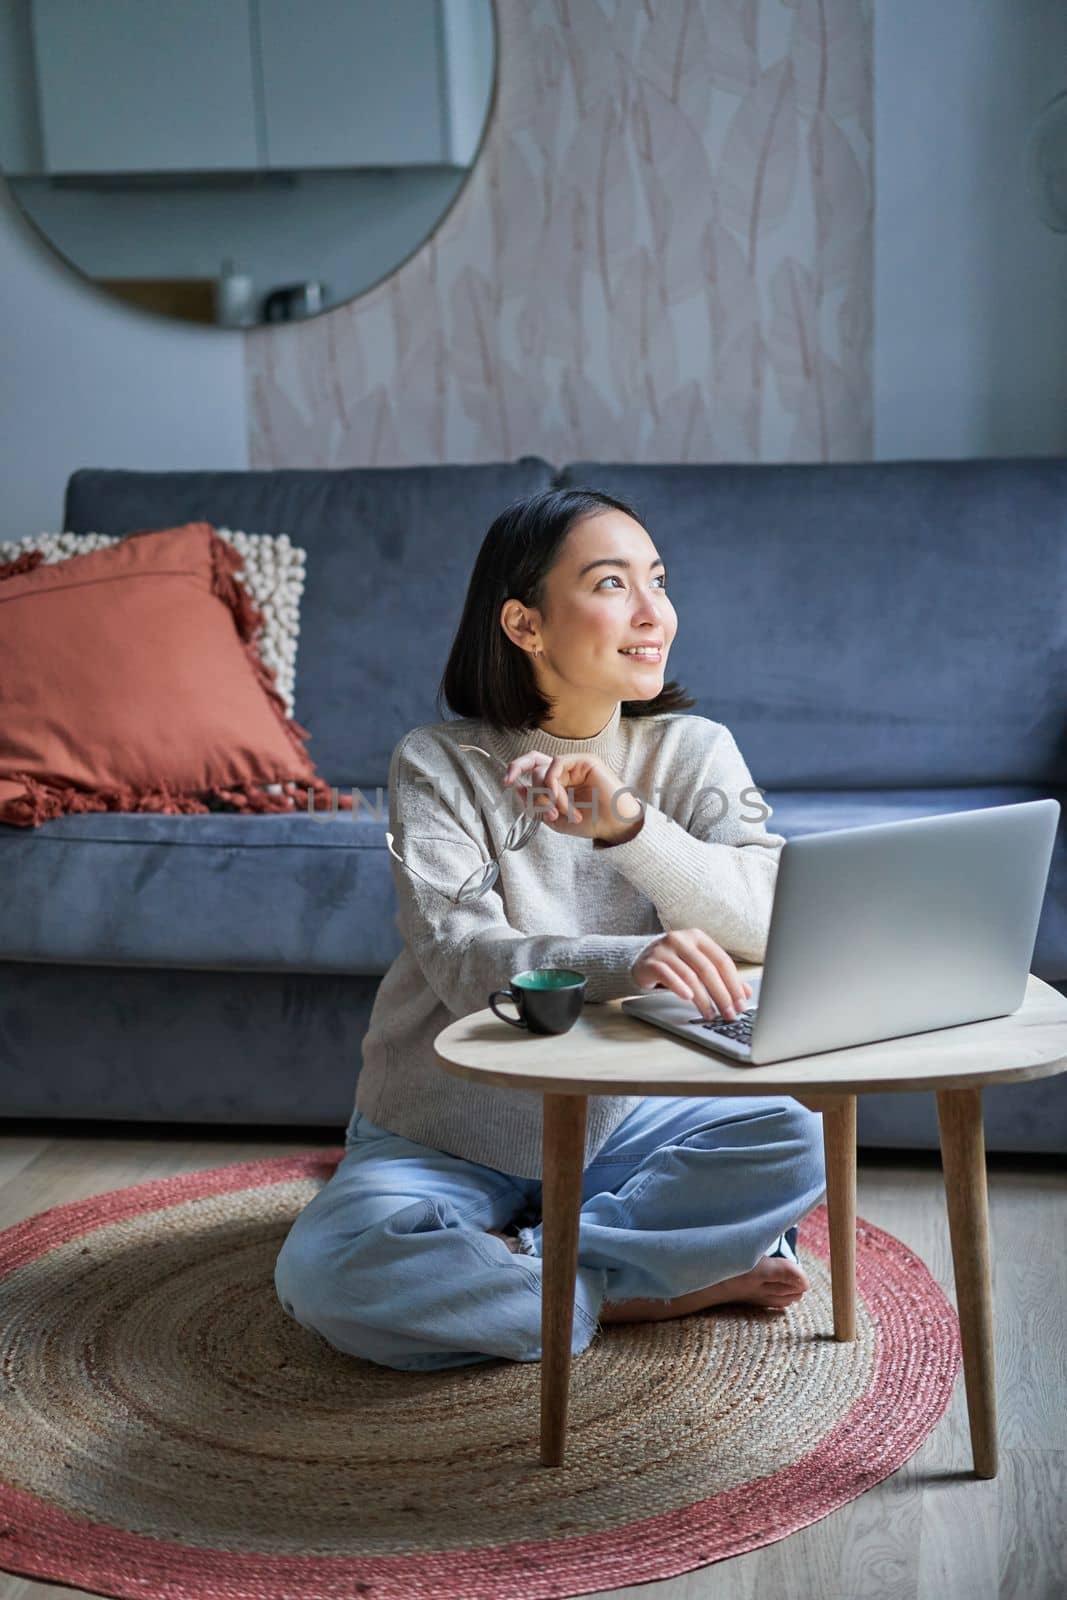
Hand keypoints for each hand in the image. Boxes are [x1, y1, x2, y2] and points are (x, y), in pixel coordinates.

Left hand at [502, 751, 641, 842]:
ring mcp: (574, 764)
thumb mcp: (554, 819)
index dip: (516, 769)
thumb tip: (518, 789)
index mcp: (558, 781)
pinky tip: (561, 802)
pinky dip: (553, 786)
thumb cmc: (589, 823)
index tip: (506, 783)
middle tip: (517, 788)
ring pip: (543, 770)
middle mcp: (564, 771)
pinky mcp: (584, 761)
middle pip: (534, 764)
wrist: (613, 825)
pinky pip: (556, 766)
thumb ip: (535, 806)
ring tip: (560, 813)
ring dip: (546, 796)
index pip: (533, 767)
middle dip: (526, 782)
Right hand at [630, 929, 752, 1019]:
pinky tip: (688, 999)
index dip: (734, 984)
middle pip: (708, 969)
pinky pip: (668, 975)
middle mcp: (682, 939)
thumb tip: (746, 993)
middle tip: (729, 1013)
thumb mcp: (698, 965)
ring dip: (703, 999)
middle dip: (722, 994)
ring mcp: (665, 949)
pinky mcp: (651, 961)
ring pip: (690, 976)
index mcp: (698, 937)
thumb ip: (722, 976)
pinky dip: (679, 987)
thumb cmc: (674, 963)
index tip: (741, 1004)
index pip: (722, 961)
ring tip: (711, 1014)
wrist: (639, 959)